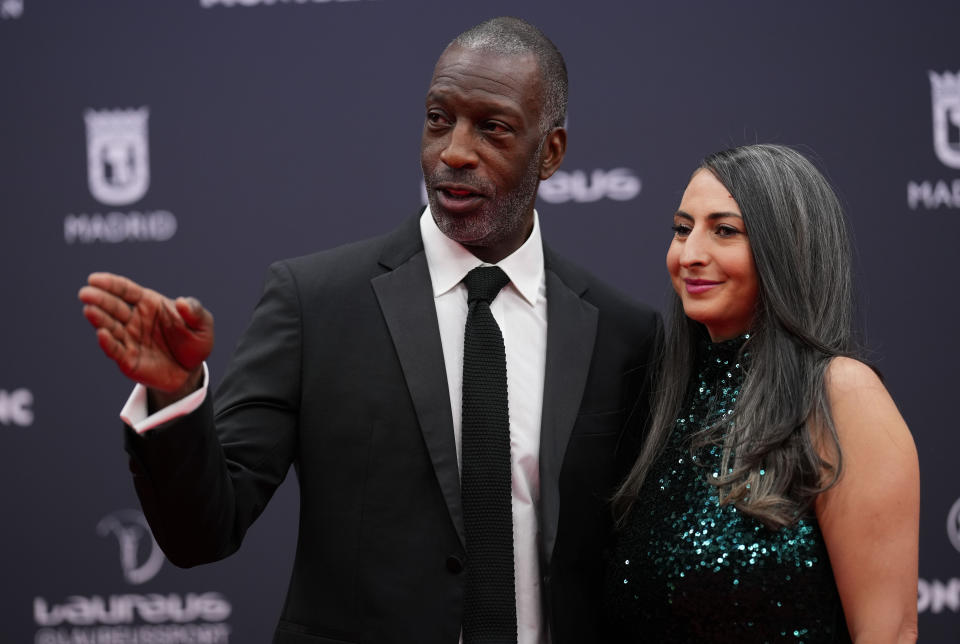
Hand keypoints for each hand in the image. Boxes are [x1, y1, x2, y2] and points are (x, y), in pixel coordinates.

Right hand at [78, 272, 214, 398]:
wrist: (192, 370)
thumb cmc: (194, 341)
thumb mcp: (202, 324)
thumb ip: (195, 311)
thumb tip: (183, 302)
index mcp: (148, 303)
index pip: (125, 290)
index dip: (110, 284)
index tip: (94, 279)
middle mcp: (134, 319)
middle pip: (113, 306)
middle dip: (99, 299)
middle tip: (85, 294)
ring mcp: (129, 339)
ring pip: (110, 326)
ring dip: (99, 319)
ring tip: (90, 310)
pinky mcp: (128, 360)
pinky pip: (116, 350)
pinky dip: (108, 343)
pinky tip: (102, 334)